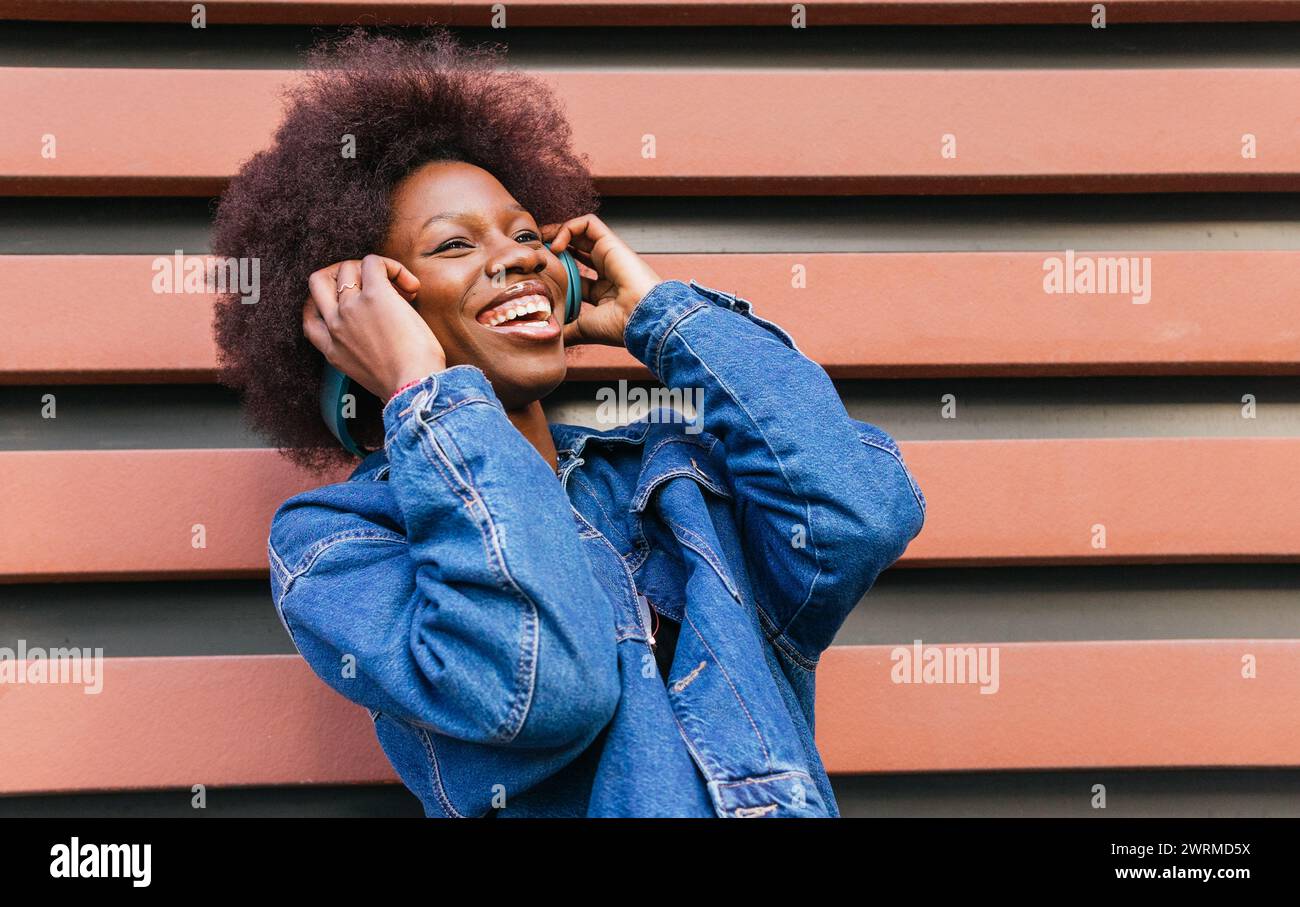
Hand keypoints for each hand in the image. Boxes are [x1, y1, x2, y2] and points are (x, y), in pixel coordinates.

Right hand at [302, 254, 446, 399]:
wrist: (413, 386)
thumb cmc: (405, 385)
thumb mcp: (368, 375)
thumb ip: (361, 354)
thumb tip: (381, 337)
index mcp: (331, 349)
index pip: (310, 316)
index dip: (325, 302)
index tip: (349, 302)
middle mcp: (335, 325)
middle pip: (318, 280)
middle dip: (342, 275)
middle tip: (370, 284)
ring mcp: (350, 308)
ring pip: (348, 267)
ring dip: (374, 271)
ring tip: (401, 291)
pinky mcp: (374, 295)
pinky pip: (373, 262)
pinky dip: (392, 267)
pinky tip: (410, 287)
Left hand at [541, 214, 662, 347]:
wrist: (640, 318)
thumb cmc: (618, 326)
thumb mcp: (583, 329)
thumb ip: (566, 330)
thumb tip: (550, 337)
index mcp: (603, 291)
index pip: (575, 275)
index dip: (556, 271)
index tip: (539, 272)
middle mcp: (606, 271)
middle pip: (576, 249)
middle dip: (553, 247)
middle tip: (535, 252)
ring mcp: (609, 255)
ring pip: (581, 232)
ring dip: (557, 233)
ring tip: (541, 243)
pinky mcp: (611, 242)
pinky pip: (588, 223)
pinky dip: (569, 228)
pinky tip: (557, 246)